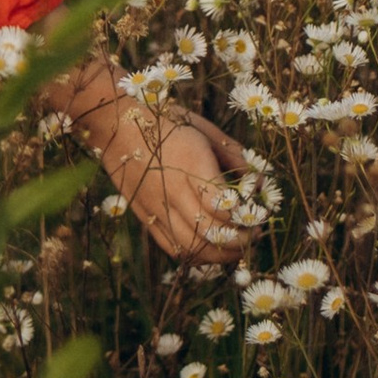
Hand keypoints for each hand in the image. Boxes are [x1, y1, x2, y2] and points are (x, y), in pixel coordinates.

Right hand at [72, 75, 249, 262]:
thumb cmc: (166, 122)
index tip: (261, 216)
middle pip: (210, 232)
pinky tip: (211, 249)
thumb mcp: (204, 129)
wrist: (116, 126)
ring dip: (220, 256)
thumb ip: (234, 156)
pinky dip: (196, 255)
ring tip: (238, 249)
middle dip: (239, 241)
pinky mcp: (145, 218)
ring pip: (192, 248)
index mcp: (191, 161)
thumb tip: (261, 182)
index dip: (246, 217)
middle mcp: (173, 189)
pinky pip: (173, 248)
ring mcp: (157, 207)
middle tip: (256, 236)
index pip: (222, 204)